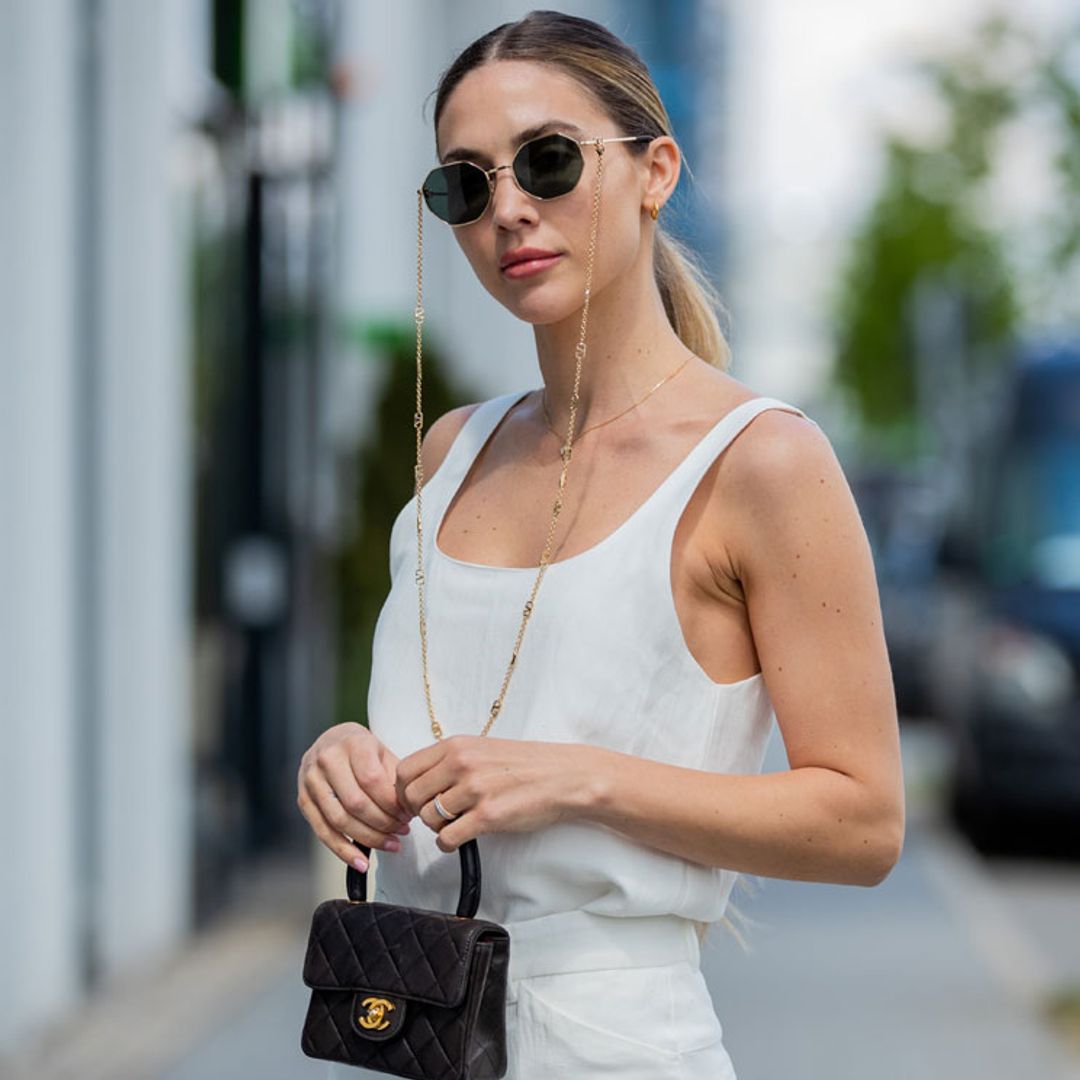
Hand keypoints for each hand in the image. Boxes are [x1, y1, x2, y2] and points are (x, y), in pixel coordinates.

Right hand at [296, 722, 412, 867]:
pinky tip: (362, 862)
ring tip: (391, 844)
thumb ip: (394, 776)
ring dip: (368, 839)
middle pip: (355, 803)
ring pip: (339, 820)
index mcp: (351, 743)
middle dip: (383, 823)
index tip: (408, 815)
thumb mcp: (382, 752)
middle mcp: (326, 760)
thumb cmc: (363, 749)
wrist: (331, 741)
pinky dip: (343, 851)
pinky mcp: (303, 800)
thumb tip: (407, 809)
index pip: (371, 780)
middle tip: (403, 831)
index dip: (391, 803)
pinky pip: (323, 832)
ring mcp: (311, 781)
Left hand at [394, 735, 594, 852]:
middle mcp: (461, 764)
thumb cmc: (525, 765)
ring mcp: (475, 790)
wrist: (564, 776)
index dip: (404, 790)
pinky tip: (462, 839)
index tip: (417, 799)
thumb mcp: (482, 749)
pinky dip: (449, 844)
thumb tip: (421, 782)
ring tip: (456, 824)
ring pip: (427, 818)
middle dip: (419, 811)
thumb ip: (451, 761)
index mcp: (456, 745)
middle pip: (411, 796)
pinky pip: (447, 838)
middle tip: (437, 815)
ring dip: (436, 828)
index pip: (405, 770)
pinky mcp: (488, 816)